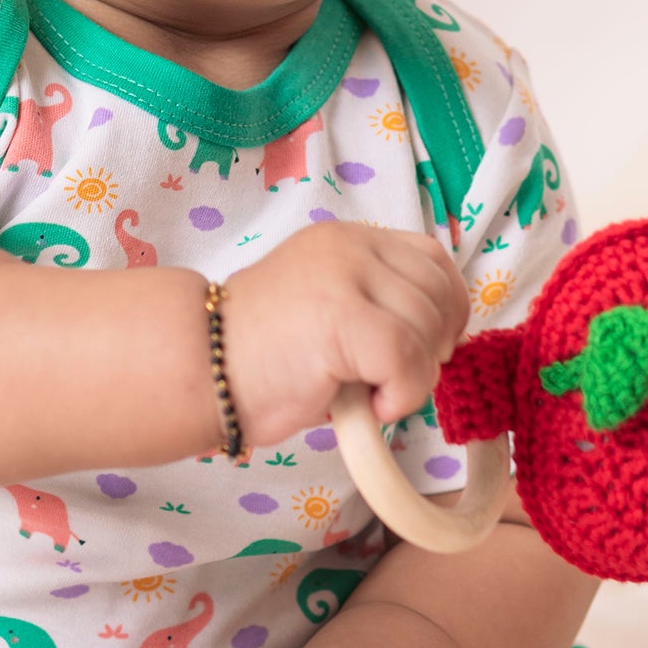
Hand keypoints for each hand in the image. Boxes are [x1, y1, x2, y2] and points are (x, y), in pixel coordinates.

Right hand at [222, 221, 469, 446]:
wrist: (200, 371)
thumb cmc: (258, 358)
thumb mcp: (326, 308)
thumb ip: (374, 304)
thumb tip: (438, 337)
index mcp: (345, 240)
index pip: (431, 258)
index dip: (447, 306)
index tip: (433, 346)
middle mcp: (349, 247)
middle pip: (437, 292)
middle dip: (435, 345)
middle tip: (398, 379)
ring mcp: (345, 277)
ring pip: (428, 328)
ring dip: (416, 376)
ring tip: (375, 395)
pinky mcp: (343, 318)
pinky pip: (408, 359)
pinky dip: (403, 394)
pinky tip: (371, 407)